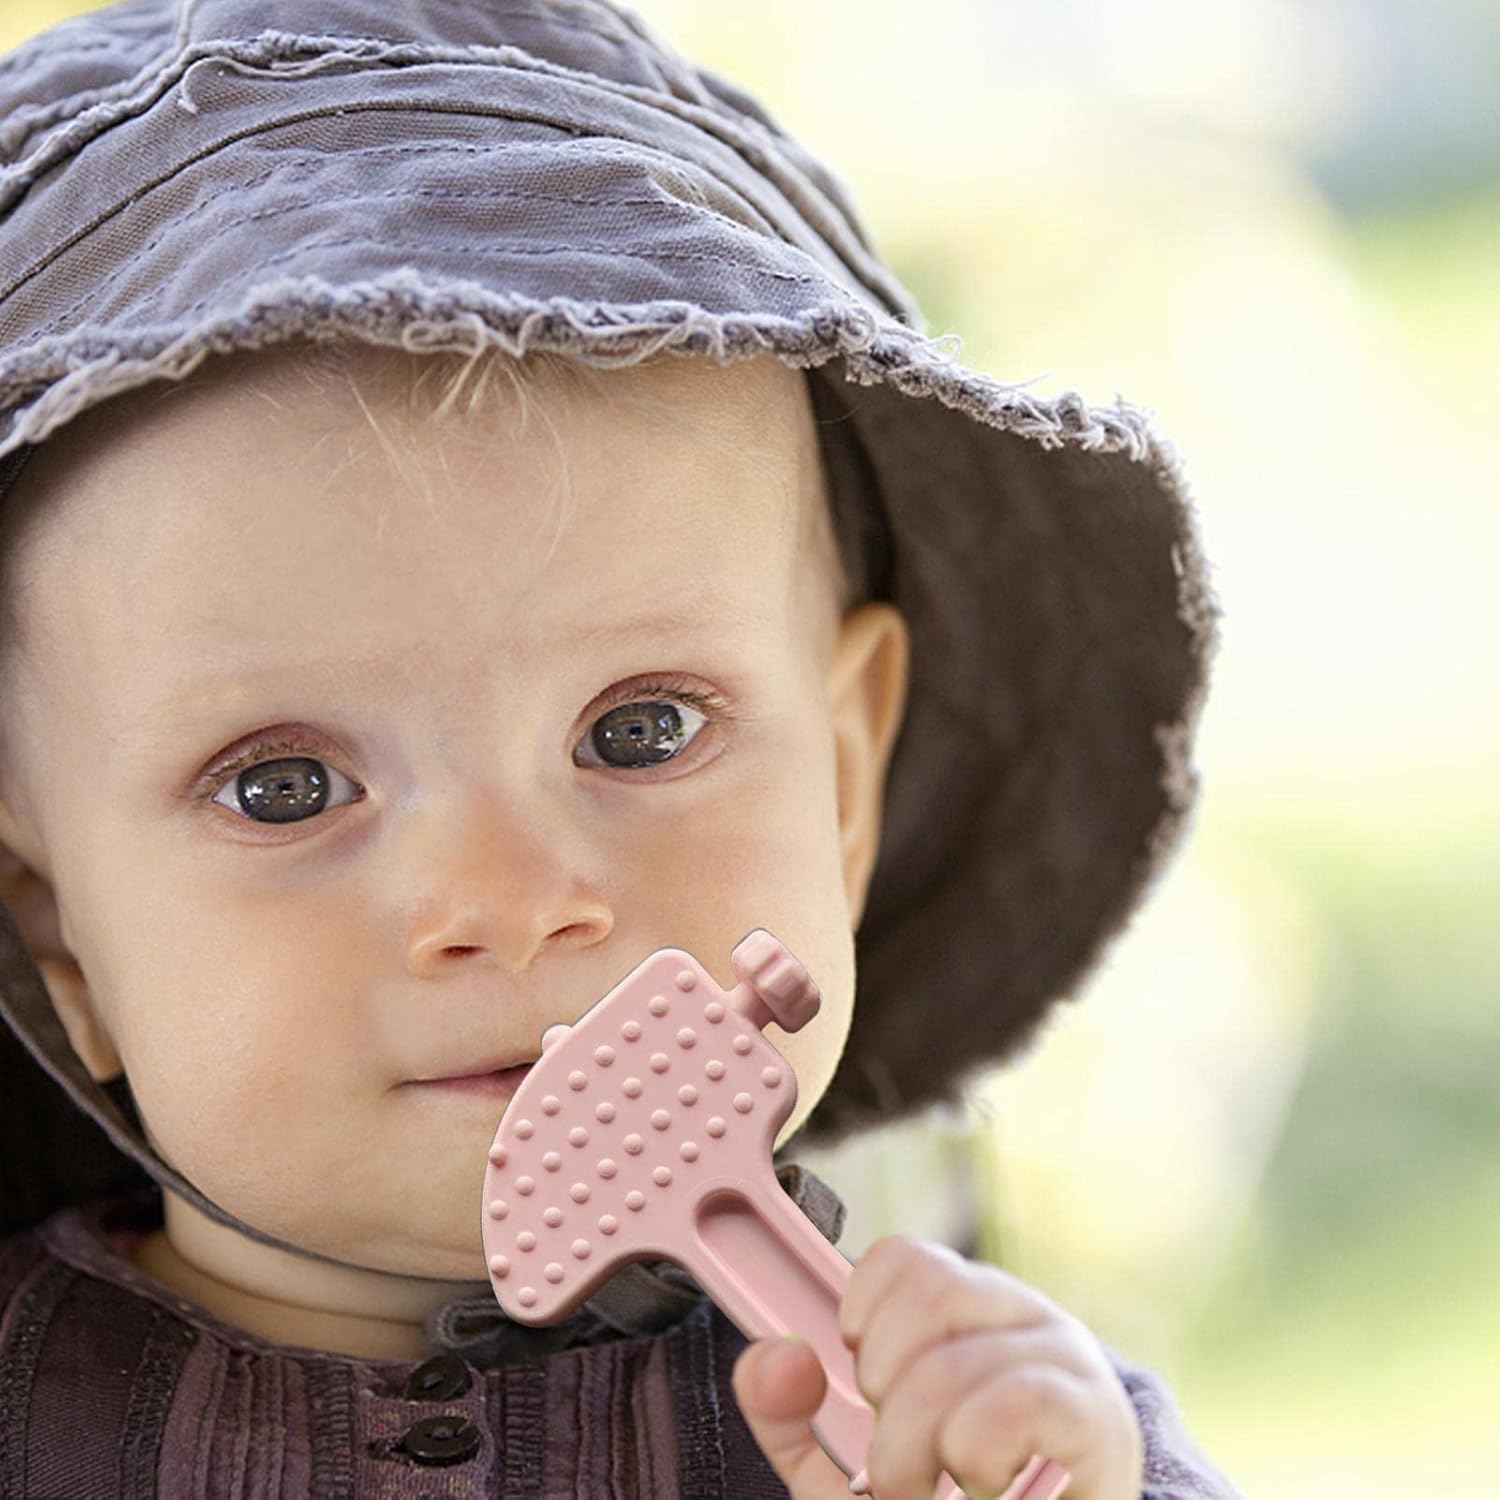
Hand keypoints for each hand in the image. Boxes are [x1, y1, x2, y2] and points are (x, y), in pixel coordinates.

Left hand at [731, 1235, 1143, 1499]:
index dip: (862, 1316)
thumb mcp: (848, 1466)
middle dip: (884, 1386)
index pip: (904, 1257)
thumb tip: (771, 1356)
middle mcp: (1022, 1315)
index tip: (861, 1384)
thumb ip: (793, 1415)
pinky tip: (979, 1485)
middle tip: (893, 1456)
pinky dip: (973, 1454)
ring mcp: (1067, 1360)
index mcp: (967, 1308)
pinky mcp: (1097, 1419)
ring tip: (924, 1493)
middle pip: (929, 1293)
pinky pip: (1017, 1400)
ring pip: (956, 1362)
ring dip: (914, 1449)